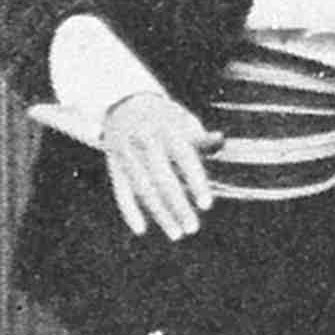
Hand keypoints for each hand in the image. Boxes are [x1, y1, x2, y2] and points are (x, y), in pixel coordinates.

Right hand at [101, 92, 222, 240]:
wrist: (124, 102)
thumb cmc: (166, 118)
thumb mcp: (183, 120)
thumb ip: (200, 136)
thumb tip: (220, 141)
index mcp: (167, 127)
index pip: (184, 157)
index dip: (195, 181)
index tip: (206, 205)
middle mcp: (144, 139)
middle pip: (162, 178)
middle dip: (178, 206)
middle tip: (192, 229)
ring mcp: (126, 152)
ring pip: (142, 188)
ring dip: (159, 213)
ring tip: (176, 233)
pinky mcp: (113, 162)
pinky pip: (120, 189)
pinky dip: (128, 210)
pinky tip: (141, 229)